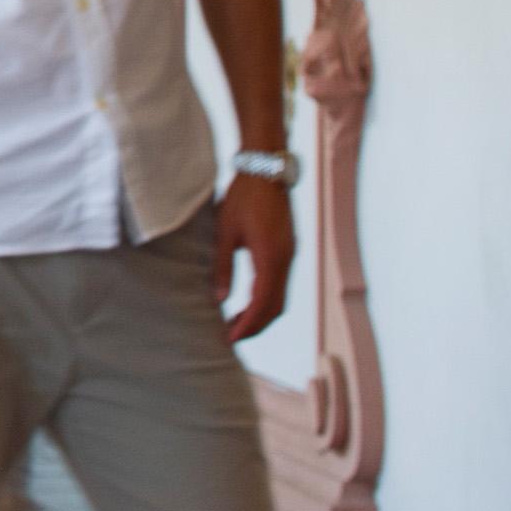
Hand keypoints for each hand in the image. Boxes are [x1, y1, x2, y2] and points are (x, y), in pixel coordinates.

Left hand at [213, 170, 296, 342]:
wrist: (265, 173)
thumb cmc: (242, 198)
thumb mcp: (225, 231)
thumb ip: (222, 266)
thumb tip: (220, 299)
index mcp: (271, 258)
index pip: (263, 304)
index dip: (248, 324)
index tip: (231, 338)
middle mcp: (286, 261)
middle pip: (276, 307)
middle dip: (255, 325)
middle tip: (231, 336)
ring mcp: (290, 255)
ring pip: (281, 297)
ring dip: (262, 314)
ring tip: (237, 322)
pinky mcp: (288, 250)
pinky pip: (281, 284)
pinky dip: (266, 299)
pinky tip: (248, 301)